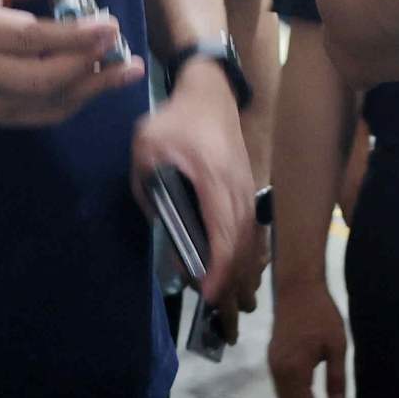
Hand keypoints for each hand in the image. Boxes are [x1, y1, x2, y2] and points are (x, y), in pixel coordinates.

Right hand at [0, 0, 146, 127]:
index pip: (29, 38)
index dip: (73, 35)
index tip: (110, 24)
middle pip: (40, 79)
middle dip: (87, 64)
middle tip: (121, 47)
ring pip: (46, 104)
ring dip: (92, 89)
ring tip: (125, 69)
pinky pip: (42, 117)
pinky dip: (75, 101)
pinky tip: (98, 84)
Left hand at [133, 57, 258, 306]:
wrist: (210, 92)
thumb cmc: (176, 119)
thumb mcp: (146, 147)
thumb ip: (146, 186)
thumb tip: (159, 223)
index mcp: (213, 177)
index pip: (223, 230)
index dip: (218, 266)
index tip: (206, 292)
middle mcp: (237, 186)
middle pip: (243, 241)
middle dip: (232, 277)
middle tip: (214, 305)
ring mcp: (248, 186)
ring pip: (251, 235)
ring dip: (241, 267)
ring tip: (226, 295)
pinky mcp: (249, 186)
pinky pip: (252, 225)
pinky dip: (246, 250)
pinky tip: (237, 267)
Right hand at [269, 282, 350, 397]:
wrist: (298, 288)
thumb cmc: (321, 314)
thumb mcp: (337, 346)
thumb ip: (337, 378)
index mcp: (294, 370)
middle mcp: (278, 371)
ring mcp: (273, 364)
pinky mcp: (273, 357)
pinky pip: (282, 387)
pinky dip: (295, 397)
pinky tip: (310, 395)